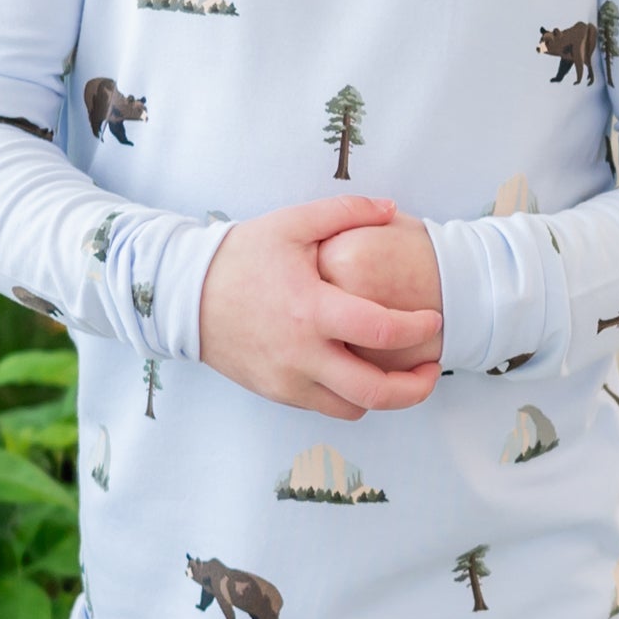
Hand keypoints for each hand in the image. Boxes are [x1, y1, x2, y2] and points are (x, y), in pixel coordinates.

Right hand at [197, 198, 442, 418]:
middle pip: (375, 393)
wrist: (185, 296)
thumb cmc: (240, 257)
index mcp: (311, 310)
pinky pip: (325, 406)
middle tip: (433, 368)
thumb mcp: (292, 223)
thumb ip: (346, 212)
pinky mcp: (277, 393)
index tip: (433, 319)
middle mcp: (301, 354)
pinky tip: (357, 369)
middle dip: (416, 388)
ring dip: (383, 396)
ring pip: (353, 409)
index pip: (383, 330)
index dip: (419, 329)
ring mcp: (287, 381)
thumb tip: (393, 209)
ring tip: (398, 373)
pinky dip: (350, 395)